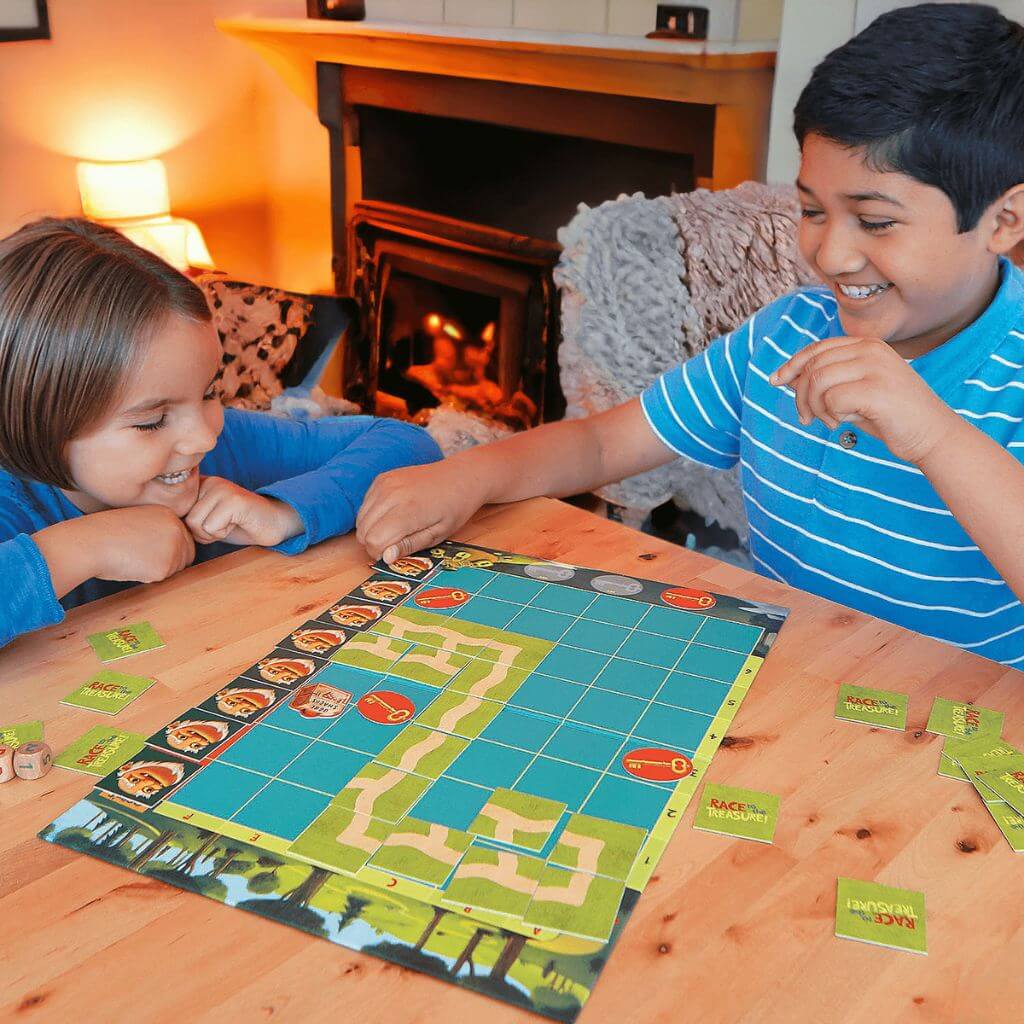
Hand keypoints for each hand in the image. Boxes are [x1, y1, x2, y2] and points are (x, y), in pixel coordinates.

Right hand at [90, 505, 196, 583]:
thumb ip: (159, 531)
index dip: (168, 549)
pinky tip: (132, 566)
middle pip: (186, 555)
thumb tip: (174, 551)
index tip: (148, 550)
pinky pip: (162, 579)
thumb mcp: (138, 521)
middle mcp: (176, 529)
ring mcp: (173, 548)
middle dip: (168, 561)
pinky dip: (148, 577)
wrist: (89, 542)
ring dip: (158, 569)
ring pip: (176, 569)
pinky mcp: (164, 567)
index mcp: (169, 514)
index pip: (184, 539)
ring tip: (134, 559)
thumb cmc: (106, 533)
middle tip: (141, 557)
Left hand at [184, 476, 302, 546]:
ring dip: (214, 533)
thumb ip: (191, 516)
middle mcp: (211, 481)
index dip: (195, 528)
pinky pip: (212, 527)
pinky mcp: (234, 500)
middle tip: (225, 525)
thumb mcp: (210, 518)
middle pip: (187, 519)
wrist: (275, 523)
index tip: (215, 523)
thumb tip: (166, 525)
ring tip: (231, 523)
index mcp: (202, 483)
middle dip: (204, 532)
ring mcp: (223, 488)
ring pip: (197, 524)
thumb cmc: (241, 524)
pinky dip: (224, 533)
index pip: (179, 513)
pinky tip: (239, 523)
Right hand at [357, 460, 487, 562]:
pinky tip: (393, 514)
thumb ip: (410, 545)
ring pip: (360, 518)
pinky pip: (365, 504)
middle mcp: (391, 494)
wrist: (460, 476)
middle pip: (363, 531)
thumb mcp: (438, 534)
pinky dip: (373, 515)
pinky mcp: (381, 478)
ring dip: (372, 530)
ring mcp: (384, 483)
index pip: (374, 540)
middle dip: (375, 544)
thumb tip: (386, 557)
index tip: (395, 554)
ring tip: (395, 529)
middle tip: (396, 543)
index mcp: (408, 510)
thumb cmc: (454, 508)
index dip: (381, 554)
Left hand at [770, 336, 957, 463]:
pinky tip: (845, 423)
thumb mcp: (853, 391)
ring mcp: (876, 367)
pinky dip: (831, 415)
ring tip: (831, 421)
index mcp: (867, 345)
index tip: (776, 381)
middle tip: (807, 418)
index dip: (792, 365)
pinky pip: (832, 400)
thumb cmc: (890, 415)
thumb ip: (825, 381)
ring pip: (817, 381)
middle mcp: (871, 350)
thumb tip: (786, 377)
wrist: (932, 434)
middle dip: (801, 395)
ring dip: (815, 408)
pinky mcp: (877, 389)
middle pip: (812, 366)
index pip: (817, 349)